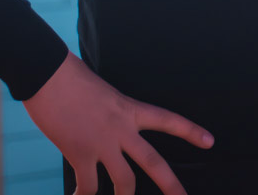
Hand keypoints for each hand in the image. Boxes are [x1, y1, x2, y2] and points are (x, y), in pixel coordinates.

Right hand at [23, 51, 213, 194]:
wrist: (48, 74)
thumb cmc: (70, 76)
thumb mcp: (103, 91)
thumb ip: (111, 111)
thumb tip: (104, 125)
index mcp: (130, 109)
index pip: (168, 120)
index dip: (190, 132)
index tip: (210, 142)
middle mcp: (121, 129)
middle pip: (153, 162)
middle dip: (171, 184)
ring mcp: (102, 143)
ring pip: (124, 182)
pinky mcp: (79, 153)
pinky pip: (88, 186)